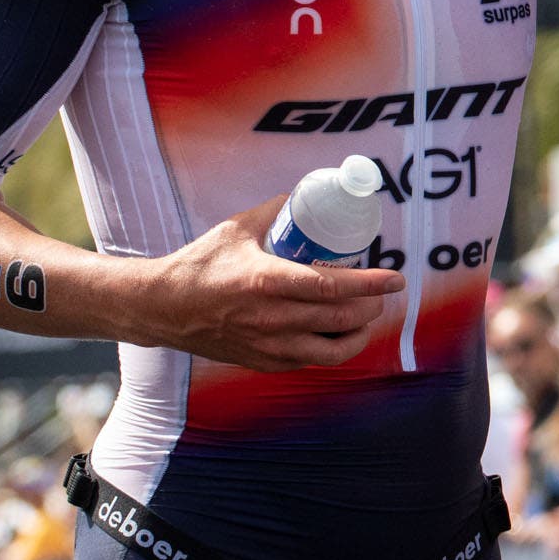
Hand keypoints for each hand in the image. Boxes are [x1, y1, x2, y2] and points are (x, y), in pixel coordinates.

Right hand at [141, 194, 403, 369]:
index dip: (371, 284)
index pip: (333, 286)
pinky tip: (336, 334)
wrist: (162, 308)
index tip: (396, 278)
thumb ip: (275, 210)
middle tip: (381, 293)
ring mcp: (267, 346)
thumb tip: (307, 197)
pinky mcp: (261, 362)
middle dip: (371, 306)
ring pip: (331, 350)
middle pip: (341, 318)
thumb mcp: (237, 228)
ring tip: (367, 318)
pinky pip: (309, 362)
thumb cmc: (199, 265)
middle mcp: (271, 318)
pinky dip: (330, 349)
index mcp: (267, 281)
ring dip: (358, 334)